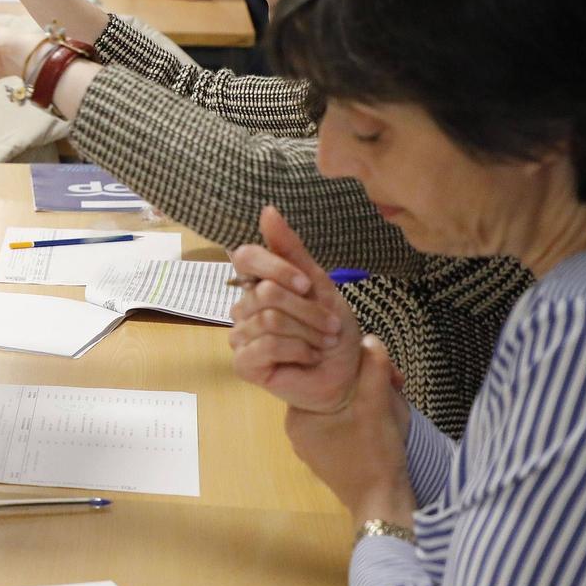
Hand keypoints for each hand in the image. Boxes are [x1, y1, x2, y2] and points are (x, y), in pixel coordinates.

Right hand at [228, 207, 363, 414]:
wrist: (345, 375)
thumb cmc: (332, 331)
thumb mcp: (319, 285)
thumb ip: (291, 249)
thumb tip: (267, 210)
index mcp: (257, 284)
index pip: (245, 257)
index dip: (276, 267)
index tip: (306, 284)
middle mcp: (243, 307)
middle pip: (266, 292)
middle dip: (307, 310)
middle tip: (330, 327)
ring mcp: (240, 336)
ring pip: (269, 320)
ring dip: (308, 333)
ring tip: (322, 344)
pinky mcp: (243, 364)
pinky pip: (267, 346)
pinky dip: (299, 351)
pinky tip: (308, 358)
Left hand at [283, 336, 415, 525]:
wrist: (383, 506)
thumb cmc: (374, 457)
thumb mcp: (376, 408)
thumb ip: (372, 371)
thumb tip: (370, 339)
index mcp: (297, 416)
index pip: (313, 376)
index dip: (345, 365)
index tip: (370, 362)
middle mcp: (297, 431)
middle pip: (329, 391)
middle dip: (362, 382)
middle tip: (392, 382)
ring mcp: (313, 447)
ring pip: (339, 408)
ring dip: (366, 399)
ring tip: (393, 395)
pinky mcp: (330, 458)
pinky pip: (343, 426)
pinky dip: (362, 417)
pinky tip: (384, 415)